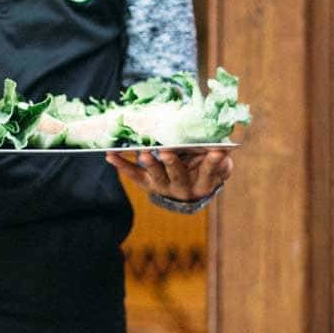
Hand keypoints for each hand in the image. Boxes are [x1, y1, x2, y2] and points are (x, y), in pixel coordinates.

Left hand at [104, 145, 233, 202]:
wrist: (187, 190)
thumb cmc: (204, 167)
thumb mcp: (215, 163)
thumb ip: (218, 155)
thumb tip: (222, 142)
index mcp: (203, 183)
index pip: (209, 172)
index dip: (213, 163)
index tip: (218, 151)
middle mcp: (182, 188)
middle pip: (177, 176)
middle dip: (172, 163)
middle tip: (167, 152)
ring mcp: (163, 186)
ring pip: (156, 176)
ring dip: (149, 164)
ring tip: (143, 153)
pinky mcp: (147, 183)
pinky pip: (134, 175)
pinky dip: (122, 165)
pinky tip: (111, 155)